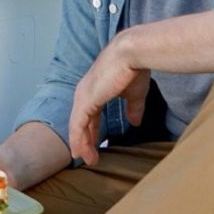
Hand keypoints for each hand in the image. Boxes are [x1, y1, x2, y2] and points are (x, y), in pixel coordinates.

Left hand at [69, 39, 150, 166]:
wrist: (132, 53)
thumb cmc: (134, 68)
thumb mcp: (134, 93)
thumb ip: (133, 108)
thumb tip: (136, 122)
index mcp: (94, 90)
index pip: (89, 114)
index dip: (92, 130)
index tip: (96, 144)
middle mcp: (84, 93)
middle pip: (80, 122)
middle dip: (85, 140)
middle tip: (89, 157)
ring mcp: (83, 97)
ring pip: (77, 126)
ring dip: (81, 144)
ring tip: (87, 160)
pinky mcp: (85, 101)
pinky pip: (78, 125)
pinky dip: (78, 140)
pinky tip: (80, 152)